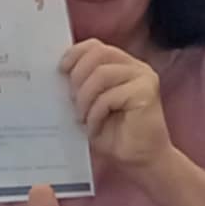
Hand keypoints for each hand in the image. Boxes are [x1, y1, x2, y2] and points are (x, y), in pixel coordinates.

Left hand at [61, 39, 171, 173]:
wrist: (139, 159)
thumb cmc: (114, 134)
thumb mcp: (89, 104)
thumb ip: (80, 86)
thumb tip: (57, 74)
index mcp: (121, 65)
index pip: (95, 46)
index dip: (75, 53)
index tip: (61, 70)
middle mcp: (135, 66)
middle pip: (98, 54)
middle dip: (78, 76)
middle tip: (72, 101)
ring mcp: (143, 77)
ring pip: (102, 74)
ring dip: (85, 98)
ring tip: (82, 118)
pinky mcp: (147, 92)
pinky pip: (110, 96)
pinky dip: (96, 113)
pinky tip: (95, 127)